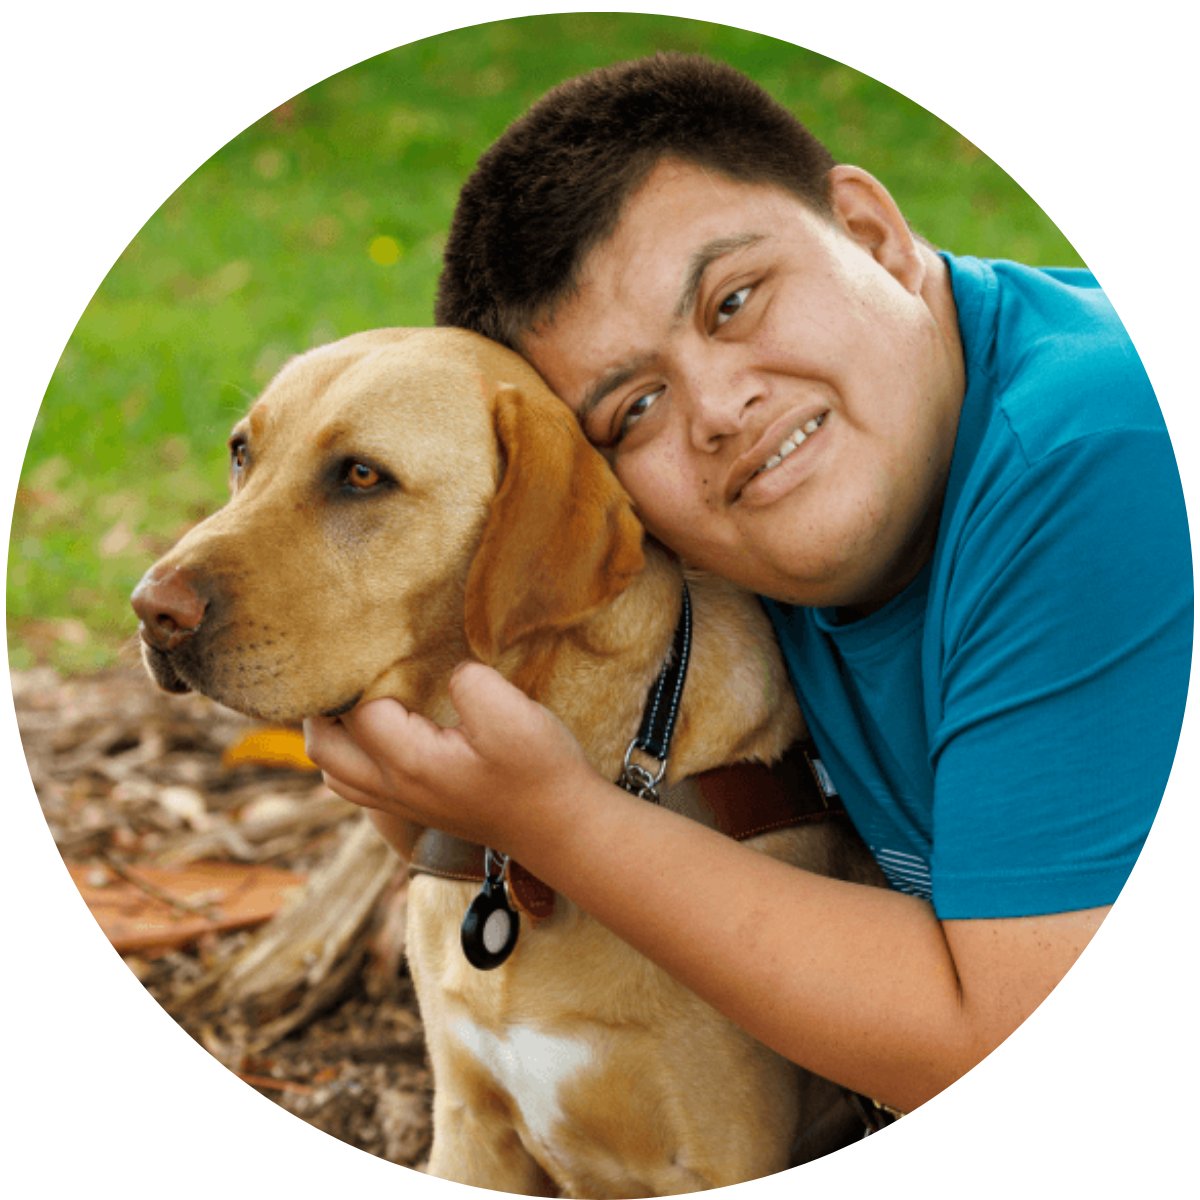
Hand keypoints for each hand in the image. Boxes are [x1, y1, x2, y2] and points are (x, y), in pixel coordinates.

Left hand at [303, 661, 595, 856]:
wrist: (562, 829)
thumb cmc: (541, 774)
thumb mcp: (512, 714)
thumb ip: (467, 680)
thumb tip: (445, 667)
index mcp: (410, 761)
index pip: (354, 708)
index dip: (357, 670)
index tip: (372, 638)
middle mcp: (394, 787)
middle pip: (324, 745)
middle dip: (323, 704)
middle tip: (345, 666)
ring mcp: (402, 803)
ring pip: (334, 769)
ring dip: (332, 732)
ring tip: (353, 695)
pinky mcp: (416, 807)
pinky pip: (356, 784)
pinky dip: (350, 754)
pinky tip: (377, 729)